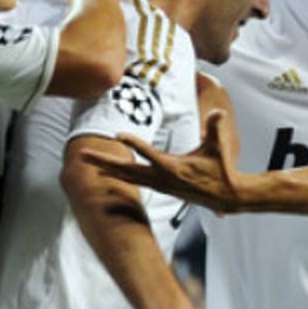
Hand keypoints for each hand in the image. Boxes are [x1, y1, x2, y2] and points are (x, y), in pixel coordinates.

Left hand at [84, 111, 244, 212]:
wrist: (225, 196)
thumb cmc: (221, 170)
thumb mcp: (218, 148)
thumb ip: (215, 128)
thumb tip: (218, 112)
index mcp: (173, 168)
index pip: (149, 154)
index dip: (134, 143)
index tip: (118, 134)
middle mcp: (162, 178)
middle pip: (127, 170)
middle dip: (104, 162)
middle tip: (82, 155)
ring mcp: (159, 184)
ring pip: (127, 176)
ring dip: (106, 168)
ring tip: (86, 161)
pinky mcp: (160, 186)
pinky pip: (134, 180)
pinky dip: (118, 175)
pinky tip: (107, 172)